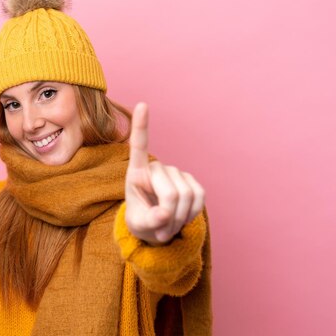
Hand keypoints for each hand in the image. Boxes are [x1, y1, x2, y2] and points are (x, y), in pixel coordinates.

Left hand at [125, 103, 205, 245]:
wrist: (156, 227)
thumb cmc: (141, 222)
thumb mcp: (138, 225)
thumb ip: (149, 221)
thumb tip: (164, 215)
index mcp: (136, 173)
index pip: (138, 146)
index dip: (141, 126)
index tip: (142, 104)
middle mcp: (157, 168)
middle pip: (171, 194)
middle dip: (169, 217)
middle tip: (160, 230)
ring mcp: (176, 173)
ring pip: (187, 198)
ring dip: (179, 219)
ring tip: (167, 225)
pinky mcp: (192, 181)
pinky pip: (199, 199)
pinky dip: (191, 215)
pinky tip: (181, 218)